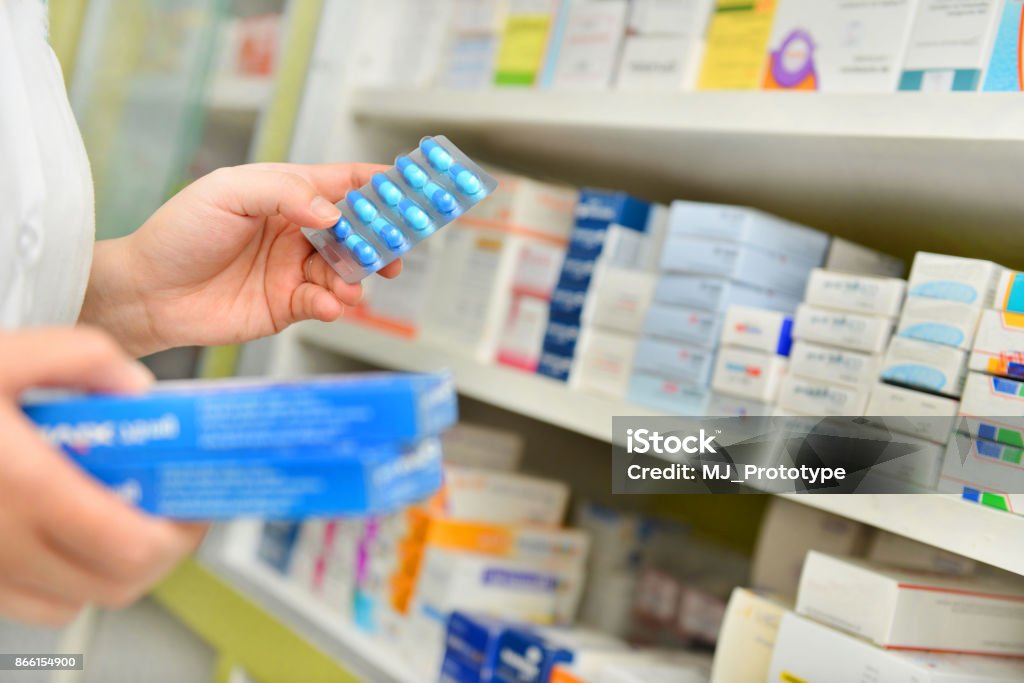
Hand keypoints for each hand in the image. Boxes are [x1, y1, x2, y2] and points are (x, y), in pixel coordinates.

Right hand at [0, 327, 206, 624]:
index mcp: (23, 485)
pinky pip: (34, 604)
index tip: (195, 501)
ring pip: (79, 600)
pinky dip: (70, 581)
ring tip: (130, 520)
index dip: (181, 532)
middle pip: (118, 583)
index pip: (132, 547)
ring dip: (118, 569)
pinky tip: (75, 536)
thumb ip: (84, 356)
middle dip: (161, 550)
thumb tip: (137, 389)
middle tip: (173, 510)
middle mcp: (2, 538)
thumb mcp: (7, 353)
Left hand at [81, 163, 401, 356]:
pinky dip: (332, 304)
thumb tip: (332, 213)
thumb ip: (284, 192)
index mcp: (287, 194)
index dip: (381, 185)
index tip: (414, 188)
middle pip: (358, 230)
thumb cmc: (179, 233)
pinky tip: (325, 304)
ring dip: (356, 277)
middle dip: (382, 239)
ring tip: (349, 286)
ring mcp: (295, 269)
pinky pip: (324, 303)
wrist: (148, 293)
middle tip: (395, 249)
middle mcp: (298, 231)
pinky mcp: (288, 305)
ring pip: (347, 270)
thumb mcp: (228, 192)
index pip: (346, 183)